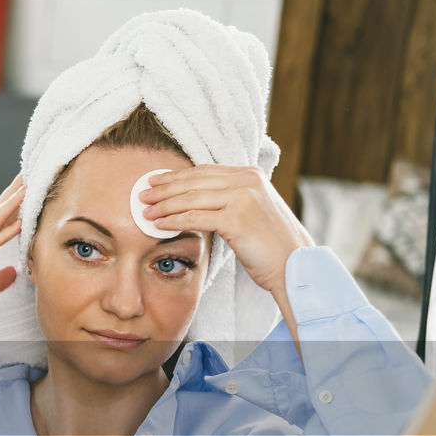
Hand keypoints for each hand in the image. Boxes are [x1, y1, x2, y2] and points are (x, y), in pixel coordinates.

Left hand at [139, 165, 313, 295]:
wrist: (293, 264)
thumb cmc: (270, 243)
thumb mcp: (251, 211)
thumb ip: (229, 199)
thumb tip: (195, 199)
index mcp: (250, 174)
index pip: (204, 172)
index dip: (177, 176)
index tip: (156, 182)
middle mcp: (247, 181)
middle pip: (194, 182)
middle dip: (164, 189)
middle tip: (142, 196)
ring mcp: (243, 198)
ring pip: (192, 198)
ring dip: (164, 205)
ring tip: (145, 212)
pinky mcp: (237, 219)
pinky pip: (196, 217)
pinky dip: (174, 220)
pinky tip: (159, 225)